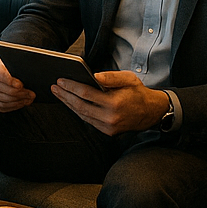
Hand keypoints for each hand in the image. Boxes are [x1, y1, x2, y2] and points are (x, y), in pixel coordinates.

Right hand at [0, 55, 35, 111]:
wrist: (7, 70)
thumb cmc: (12, 65)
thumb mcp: (14, 62)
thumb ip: (17, 66)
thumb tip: (25, 73)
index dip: (8, 80)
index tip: (20, 84)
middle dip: (16, 92)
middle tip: (29, 93)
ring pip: (0, 99)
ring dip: (17, 101)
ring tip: (28, 98)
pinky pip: (2, 107)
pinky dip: (14, 106)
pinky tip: (23, 102)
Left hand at [50, 71, 167, 135]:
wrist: (152, 112)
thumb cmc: (138, 92)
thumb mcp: (128, 79)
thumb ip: (111, 77)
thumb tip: (93, 75)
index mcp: (114, 103)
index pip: (86, 94)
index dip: (71, 87)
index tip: (60, 81)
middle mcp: (110, 118)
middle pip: (80, 106)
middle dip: (65, 96)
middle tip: (54, 87)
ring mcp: (108, 127)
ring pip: (82, 115)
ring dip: (68, 104)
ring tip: (59, 94)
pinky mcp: (108, 132)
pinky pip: (88, 120)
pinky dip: (78, 111)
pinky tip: (71, 103)